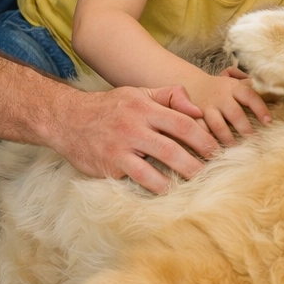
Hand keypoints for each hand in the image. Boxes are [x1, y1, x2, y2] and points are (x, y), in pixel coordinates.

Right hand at [50, 85, 219, 192]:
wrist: (67, 119)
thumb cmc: (111, 107)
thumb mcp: (139, 93)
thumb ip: (170, 96)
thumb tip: (197, 109)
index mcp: (144, 108)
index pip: (181, 122)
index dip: (202, 137)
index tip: (215, 150)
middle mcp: (133, 126)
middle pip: (173, 147)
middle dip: (196, 161)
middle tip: (211, 170)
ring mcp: (121, 147)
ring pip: (157, 166)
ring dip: (180, 177)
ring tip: (195, 183)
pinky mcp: (110, 165)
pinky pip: (138, 178)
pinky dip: (156, 186)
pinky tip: (168, 190)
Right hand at [184, 72, 272, 144]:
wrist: (192, 84)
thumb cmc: (220, 88)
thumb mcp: (233, 82)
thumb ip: (249, 89)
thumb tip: (273, 95)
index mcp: (234, 87)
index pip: (250, 96)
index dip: (260, 108)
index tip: (269, 122)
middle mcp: (221, 97)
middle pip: (235, 114)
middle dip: (245, 129)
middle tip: (254, 142)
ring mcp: (207, 107)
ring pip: (218, 126)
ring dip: (228, 139)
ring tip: (236, 149)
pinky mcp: (195, 117)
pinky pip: (202, 131)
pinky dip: (208, 141)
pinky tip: (214, 150)